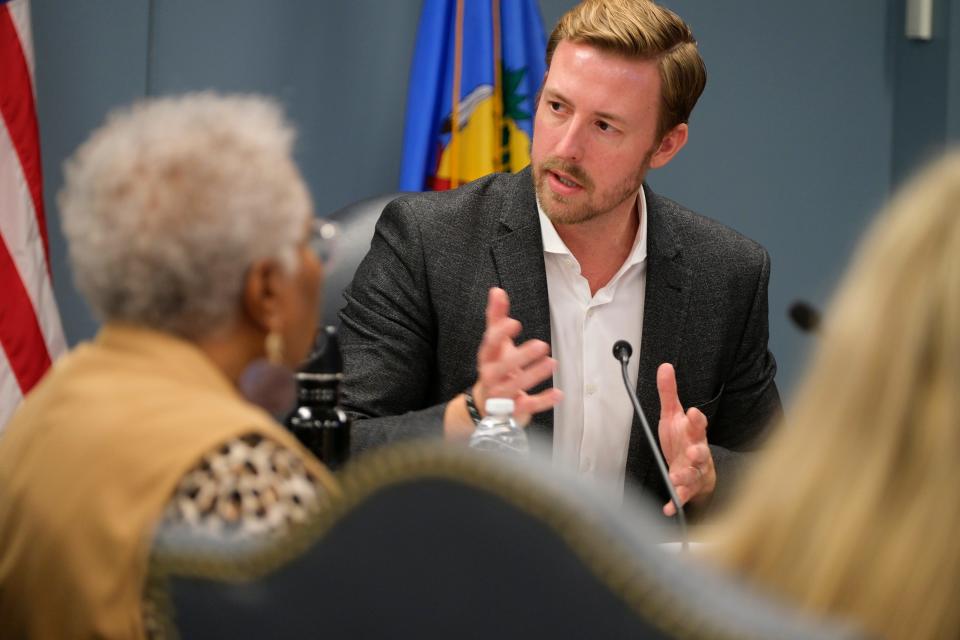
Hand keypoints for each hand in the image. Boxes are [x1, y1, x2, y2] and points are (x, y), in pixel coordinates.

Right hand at [473, 287, 561, 424]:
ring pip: (515, 386)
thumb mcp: (495, 343)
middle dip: (520, 357)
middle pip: (501, 367)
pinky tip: (558, 394)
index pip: (489, 345)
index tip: (513, 323)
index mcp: (487, 358)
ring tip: (552, 362)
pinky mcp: (514, 410)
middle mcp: (491, 376)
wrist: (486, 404)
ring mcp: (502, 395)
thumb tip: (497, 291)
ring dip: (534, 375)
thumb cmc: (495, 366)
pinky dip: (542, 401)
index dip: (499, 335)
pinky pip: (528, 406)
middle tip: (541, 344)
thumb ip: (496, 317)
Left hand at [657, 363, 714, 515]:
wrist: (694, 467)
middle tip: (693, 451)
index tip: (692, 413)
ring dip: (685, 476)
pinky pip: (683, 496)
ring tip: (676, 478)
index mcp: (693, 433)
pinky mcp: (687, 487)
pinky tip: (668, 507)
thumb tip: (665, 367)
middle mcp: (696, 452)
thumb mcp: (673, 415)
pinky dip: (676, 502)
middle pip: (700, 451)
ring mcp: (693, 471)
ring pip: (693, 474)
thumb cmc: (683, 440)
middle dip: (697, 451)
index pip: (697, 424)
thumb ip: (669, 393)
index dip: (696, 419)